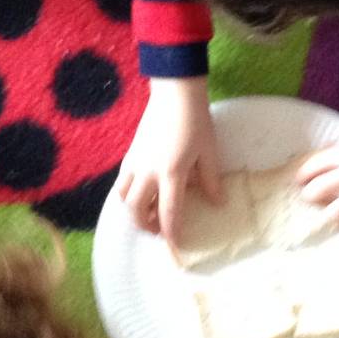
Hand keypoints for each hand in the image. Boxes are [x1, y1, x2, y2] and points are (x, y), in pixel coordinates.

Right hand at [116, 77, 221, 238]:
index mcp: (171, 173)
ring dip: (134, 211)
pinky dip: (128, 194)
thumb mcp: (208, 152)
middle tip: (160, 228)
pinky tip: (142, 191)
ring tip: (149, 212)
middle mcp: (148, 172)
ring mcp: (135, 163)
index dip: (172, 232)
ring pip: (123, 198)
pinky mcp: (129, 154)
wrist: (174, 93)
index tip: (176, 244)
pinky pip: (121, 182)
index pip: (168, 212)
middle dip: (146, 226)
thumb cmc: (195, 121)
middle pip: (136, 211)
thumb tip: (217, 203)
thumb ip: (210, 180)